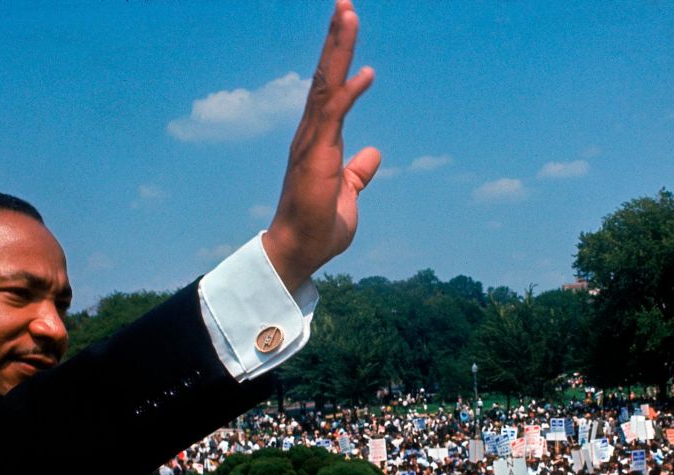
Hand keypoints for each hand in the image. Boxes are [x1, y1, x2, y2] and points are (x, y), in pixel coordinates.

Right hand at [263, 0, 380, 291]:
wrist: (300, 251)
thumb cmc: (319, 226)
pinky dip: (349, 92)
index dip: (339, 58)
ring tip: (348, 13)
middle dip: (336, 40)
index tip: (347, 27)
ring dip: (338, 50)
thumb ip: (358, 172)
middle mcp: (311, 134)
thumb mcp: (347, 194)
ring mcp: (311, 143)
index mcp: (318, 139)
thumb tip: (373, 154)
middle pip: (325, 76)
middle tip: (345, 3)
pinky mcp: (317, 156)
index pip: (330, 89)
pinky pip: (334, 116)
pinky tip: (366, 72)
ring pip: (326, 85)